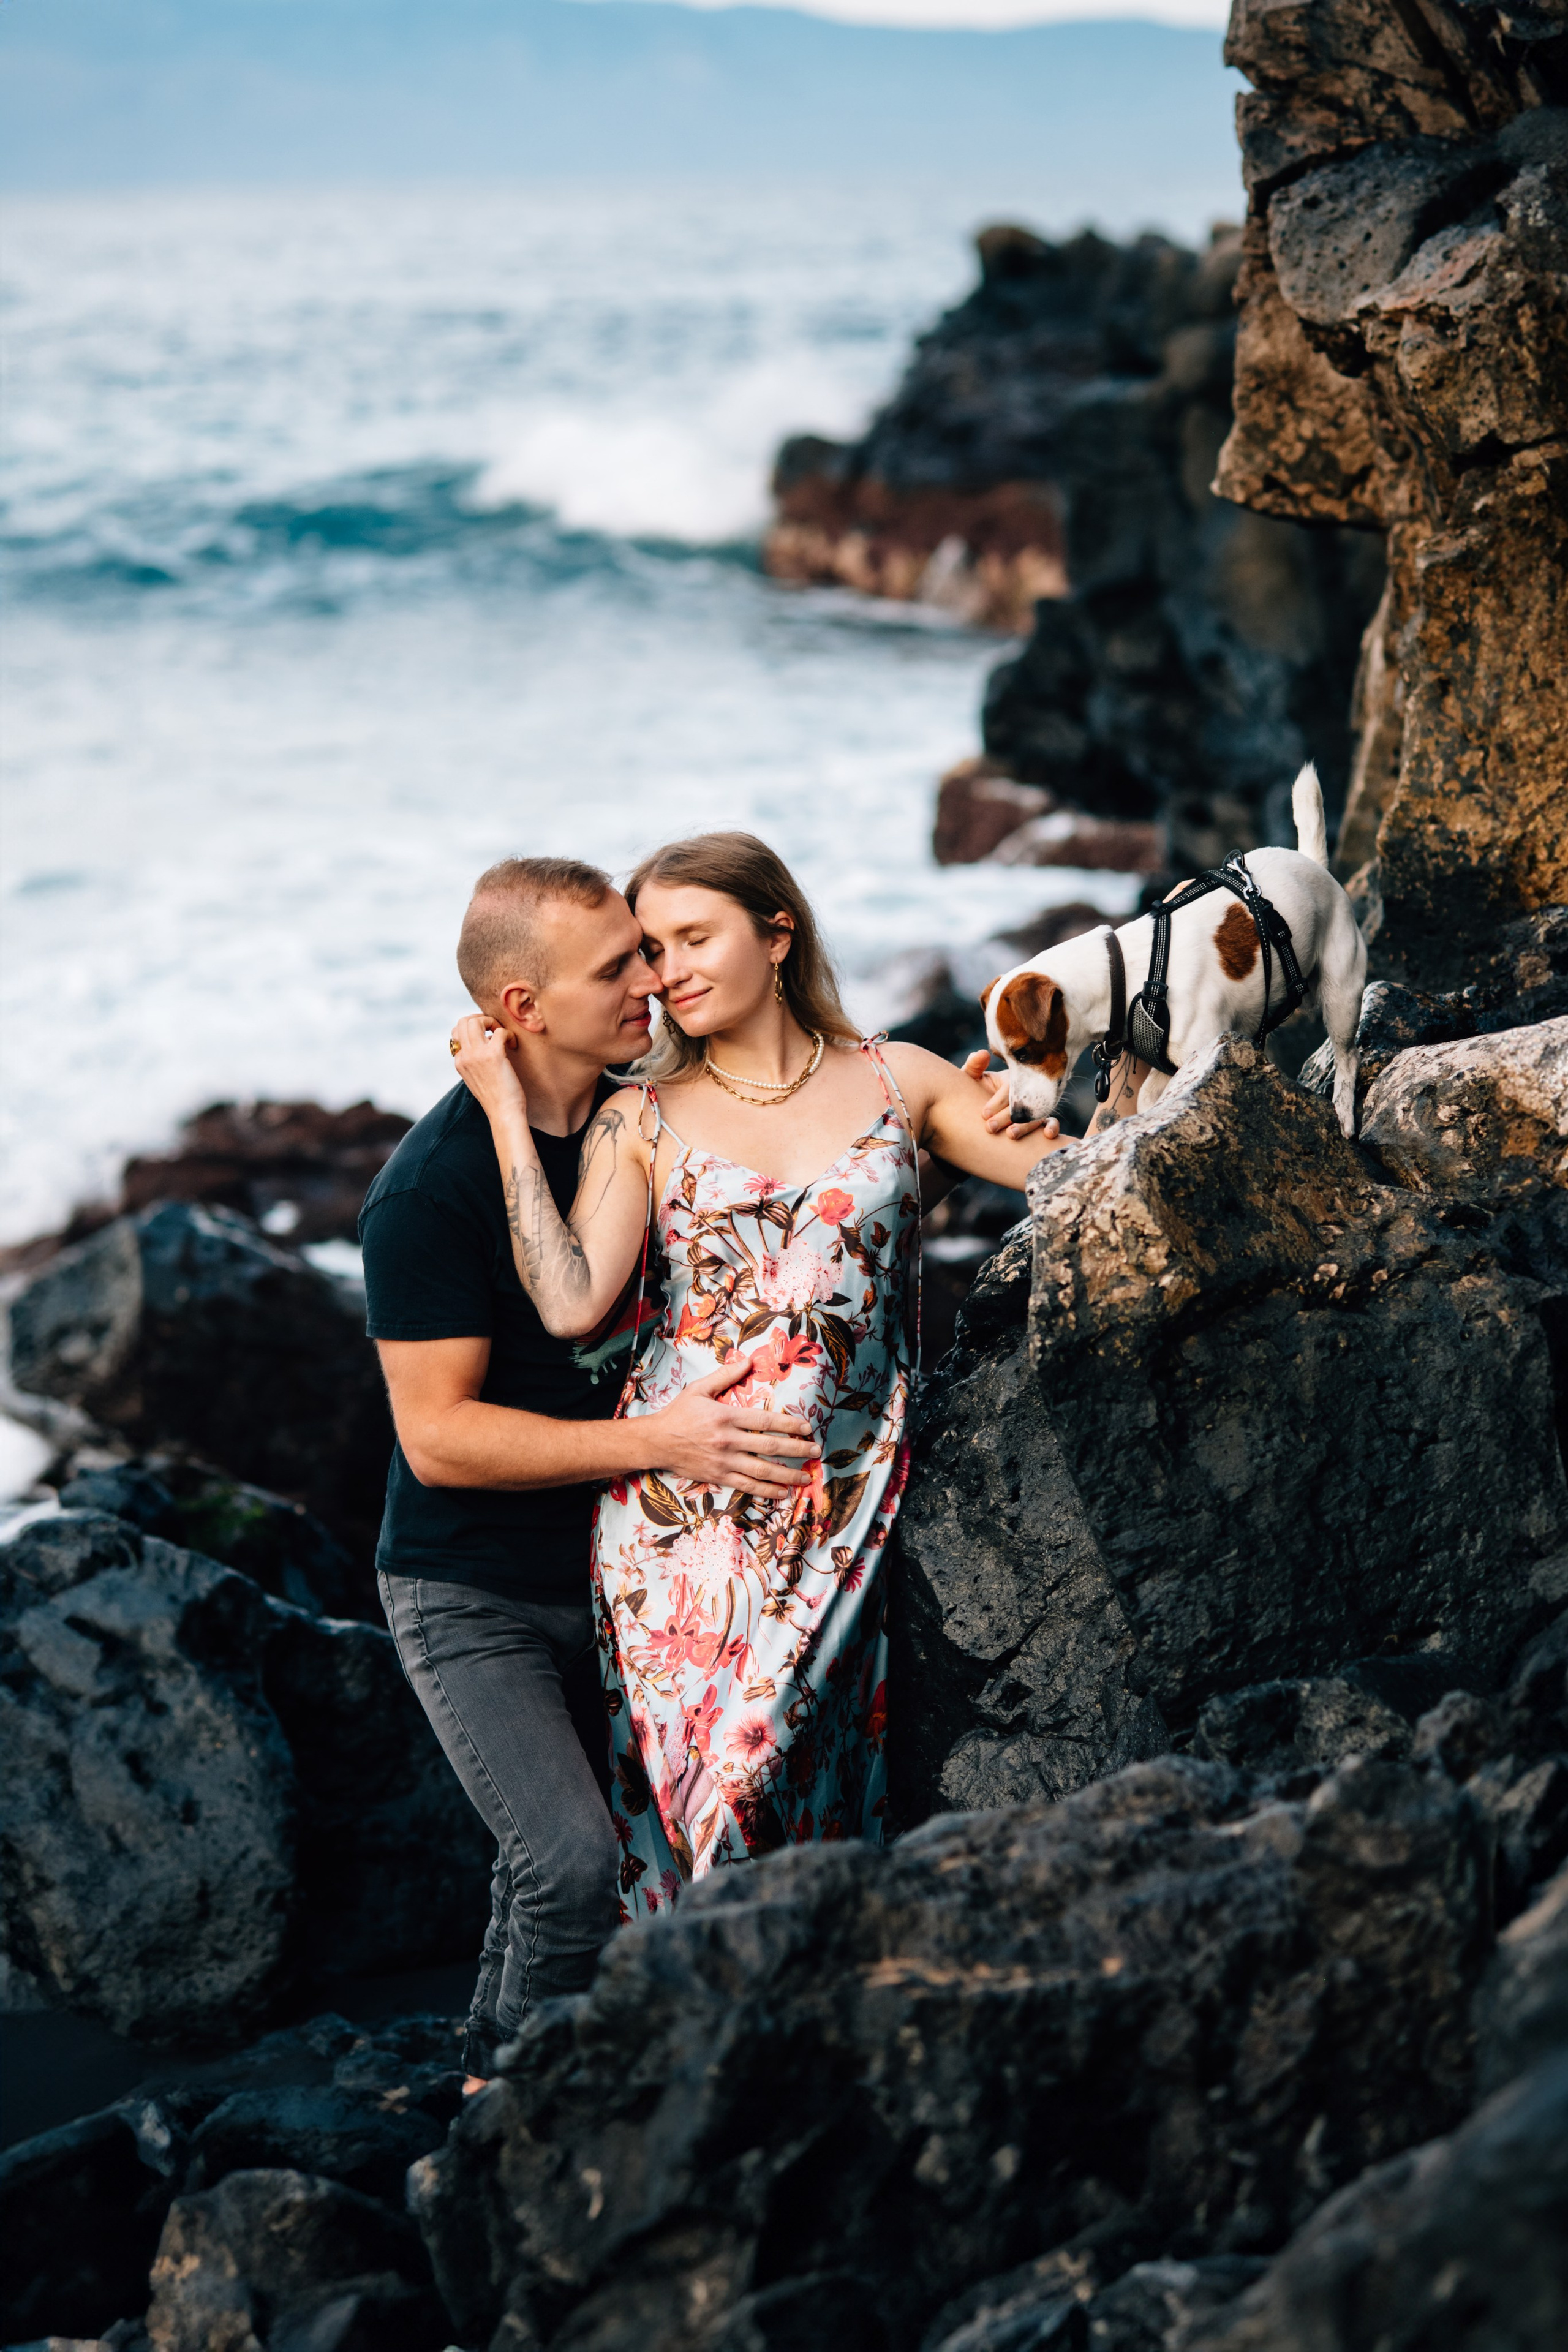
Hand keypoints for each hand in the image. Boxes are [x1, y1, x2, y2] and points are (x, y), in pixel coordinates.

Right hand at [450, 1013, 527, 1126]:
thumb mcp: (477, 1078)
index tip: (488, 1036)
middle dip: (480, 1018)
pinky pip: (499, 1032)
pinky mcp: (493, 1055)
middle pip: (462, 1022)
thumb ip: (475, 1061)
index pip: (457, 1033)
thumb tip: (487, 1042)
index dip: (474, 1029)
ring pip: (475, 1021)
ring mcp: (477, 1055)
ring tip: (502, 1035)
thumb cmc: (496, 1098)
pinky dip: (508, 1034)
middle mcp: (464, 1056)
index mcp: (459, 1062)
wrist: (504, 1113)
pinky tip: (513, 1045)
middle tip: (494, 1029)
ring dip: (491, 1022)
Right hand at [646, 1358, 820, 1499]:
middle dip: (797, 1450)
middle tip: (816, 1452)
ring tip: (806, 1477)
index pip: (765, 1421)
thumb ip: (726, 1375)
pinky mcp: (718, 1477)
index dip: (789, 1425)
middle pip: (769, 1448)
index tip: (807, 1428)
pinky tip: (782, 1492)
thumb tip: (749, 1360)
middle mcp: (727, 1441)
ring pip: (761, 1471)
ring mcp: (723, 1462)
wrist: (655, 1442)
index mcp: (725, 1417)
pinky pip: (746, 1486)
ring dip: (787, 1475)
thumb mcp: (699, 1389)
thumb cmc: (678, 1413)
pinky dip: (766, 1491)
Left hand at [958, 1047, 1059, 1143]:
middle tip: (990, 1128)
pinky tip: (1047, 1135)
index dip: (998, 1101)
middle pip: (1023, 1103)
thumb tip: (982, 1053)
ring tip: (1010, 1135)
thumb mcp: (973, 1079)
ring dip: (1026, 1126)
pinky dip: (1053, 1127)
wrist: (979, 1112)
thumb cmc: (976, 1092)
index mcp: (1012, 1078)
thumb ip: (973, 1066)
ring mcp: (1036, 1105)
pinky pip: (1052, 1122)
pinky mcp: (1042, 1121)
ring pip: (1037, 1114)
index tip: (984, 1113)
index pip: (1010, 1087)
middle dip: (1006, 1117)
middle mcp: (1027, 1090)